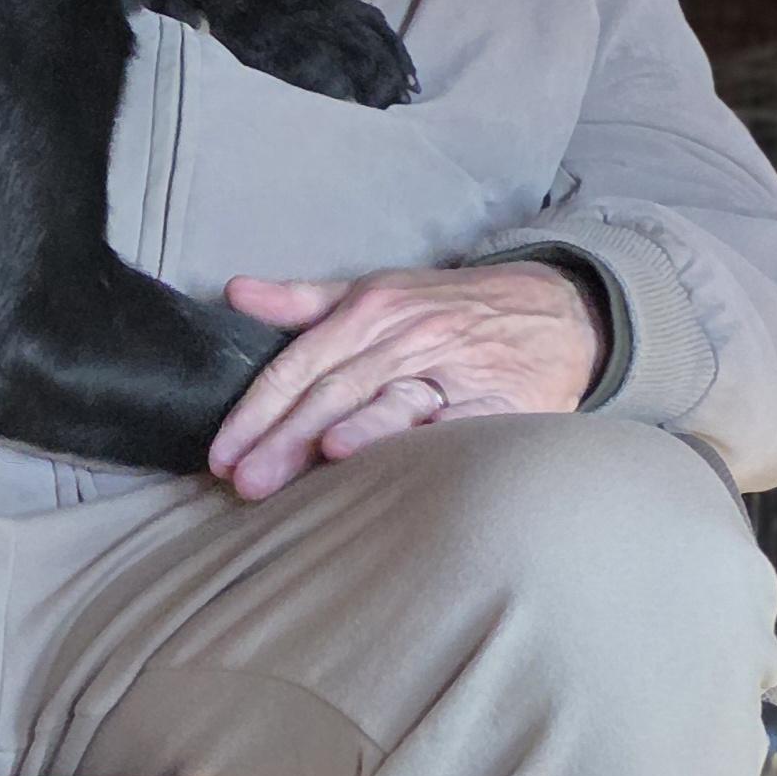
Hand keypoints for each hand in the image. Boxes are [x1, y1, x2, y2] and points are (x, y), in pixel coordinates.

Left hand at [207, 262, 604, 501]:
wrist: (555, 309)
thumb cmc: (447, 309)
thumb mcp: (373, 293)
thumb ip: (303, 301)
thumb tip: (235, 293)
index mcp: (368, 310)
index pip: (297, 366)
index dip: (256, 411)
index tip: (221, 454)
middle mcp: (405, 336)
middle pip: (334, 390)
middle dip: (286, 437)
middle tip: (246, 483)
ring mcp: (450, 368)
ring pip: (390, 401)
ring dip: (353, 432)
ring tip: (318, 459)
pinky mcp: (494, 401)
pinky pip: (453, 423)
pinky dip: (425, 438)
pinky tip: (400, 460)